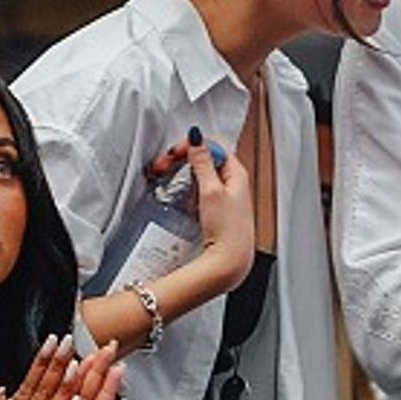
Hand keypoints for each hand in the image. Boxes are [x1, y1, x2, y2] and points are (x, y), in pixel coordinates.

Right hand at [149, 131, 252, 293]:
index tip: (175, 153)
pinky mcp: (214, 209)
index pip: (214, 146)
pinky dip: (184, 186)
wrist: (228, 260)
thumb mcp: (211, 190)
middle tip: (163, 165)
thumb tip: (198, 139)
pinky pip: (197, 189)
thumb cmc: (227, 230)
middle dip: (181, 158)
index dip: (193, 146)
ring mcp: (223, 196)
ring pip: (199, 174)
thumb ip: (203, 163)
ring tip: (163, 176)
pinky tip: (175, 193)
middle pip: (205, 159)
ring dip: (180, 172)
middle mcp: (232, 183)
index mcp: (237, 174)